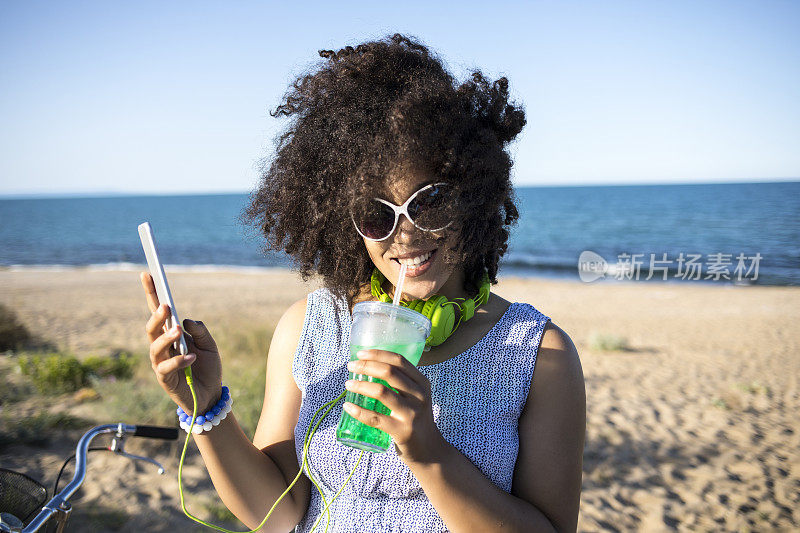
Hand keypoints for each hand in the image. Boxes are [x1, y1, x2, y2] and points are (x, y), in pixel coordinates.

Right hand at [141, 272, 222, 414]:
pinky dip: (179, 361)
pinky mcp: (165, 380)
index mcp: (171, 334)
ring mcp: (161, 363)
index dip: (152, 293)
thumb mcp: (210, 346)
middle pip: (151, 328)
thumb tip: (186, 320)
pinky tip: (191, 357)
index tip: (148, 273)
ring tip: (177, 331)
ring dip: (166, 338)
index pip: (158, 311)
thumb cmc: (207, 369)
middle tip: (166, 306)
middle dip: (156, 316)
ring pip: (155, 347)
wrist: (211, 395)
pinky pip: (166, 368)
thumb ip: (201, 332)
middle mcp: (161, 347)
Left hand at [343, 349, 446, 464]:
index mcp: (422, 383)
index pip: (399, 360)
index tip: (360, 353)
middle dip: (366, 366)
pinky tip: (348, 406)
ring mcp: (411, 414)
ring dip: (361, 385)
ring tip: (348, 384)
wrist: (429, 450)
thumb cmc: (415, 419)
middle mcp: (419, 395)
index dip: (378, 354)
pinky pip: (376, 418)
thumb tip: (369, 367)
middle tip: (351, 366)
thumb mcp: (416, 397)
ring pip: (381, 392)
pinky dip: (359, 411)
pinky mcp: (402, 431)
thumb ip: (401, 383)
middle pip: (389, 372)